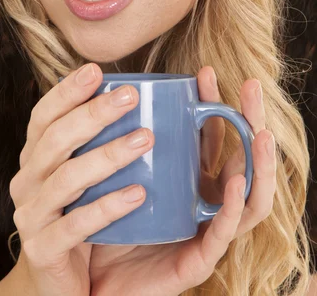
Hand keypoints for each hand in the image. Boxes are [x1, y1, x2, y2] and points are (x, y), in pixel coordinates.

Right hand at [9, 62, 163, 295]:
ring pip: (67, 178)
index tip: (95, 70)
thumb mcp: (85, 174)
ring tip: (145, 138)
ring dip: (108, 155)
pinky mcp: (44, 249)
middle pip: (55, 140)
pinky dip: (108, 207)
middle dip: (93, 114)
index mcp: (35, 157)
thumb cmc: (80, 213)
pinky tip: (138, 193)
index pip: (43, 116)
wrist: (59, 280)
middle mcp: (27, 181)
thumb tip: (137, 95)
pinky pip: (76, 224)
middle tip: (130, 96)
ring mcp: (31, 216)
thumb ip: (101, 140)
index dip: (66, 91)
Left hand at [89, 67, 276, 295]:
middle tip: (251, 87)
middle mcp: (202, 201)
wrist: (88, 277)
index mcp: (188, 179)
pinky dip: (232, 208)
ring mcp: (205, 230)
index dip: (214, 103)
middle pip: (241, 158)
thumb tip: (107, 89)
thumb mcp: (110, 173)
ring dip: (259, 163)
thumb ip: (114, 140)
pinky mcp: (197, 260)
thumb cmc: (103, 220)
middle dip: (251, 121)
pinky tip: (233, 183)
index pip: (212, 136)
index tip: (204, 71)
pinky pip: (222, 234)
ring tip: (260, 133)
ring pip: (248, 196)